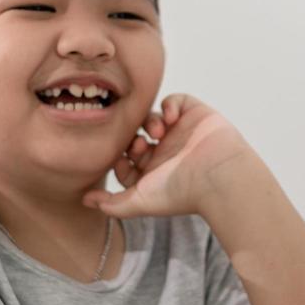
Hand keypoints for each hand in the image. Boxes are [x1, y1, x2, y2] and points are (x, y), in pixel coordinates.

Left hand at [84, 95, 258, 219]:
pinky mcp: (195, 114)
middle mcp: (165, 152)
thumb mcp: (140, 202)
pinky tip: (171, 119)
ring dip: (149, 122)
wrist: (219, 176)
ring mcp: (180, 132)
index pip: (125, 159)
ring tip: (158, 133)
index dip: (119, 156)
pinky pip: (175, 100)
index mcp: (153, 172)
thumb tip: (85, 200)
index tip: (122, 160)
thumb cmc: (181, 192)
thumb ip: (112, 204)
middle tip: (138, 145)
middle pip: (136, 135)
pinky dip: (169, 105)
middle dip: (132, 138)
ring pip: (152, 117)